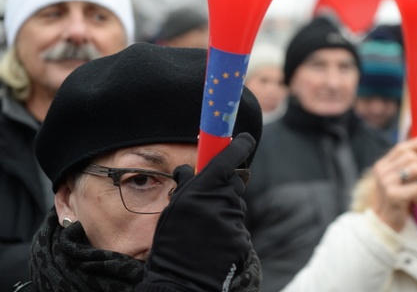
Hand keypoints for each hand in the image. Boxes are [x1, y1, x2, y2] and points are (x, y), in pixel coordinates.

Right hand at [138, 133, 255, 290]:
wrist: (180, 281)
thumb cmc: (171, 243)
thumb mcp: (173, 209)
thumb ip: (187, 185)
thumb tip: (190, 168)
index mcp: (203, 189)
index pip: (227, 158)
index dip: (239, 145)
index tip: (245, 138)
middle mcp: (221, 202)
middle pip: (235, 183)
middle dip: (227, 186)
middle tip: (211, 200)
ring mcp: (234, 221)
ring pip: (237, 207)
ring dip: (226, 211)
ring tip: (207, 230)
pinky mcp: (243, 239)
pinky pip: (239, 228)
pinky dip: (230, 232)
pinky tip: (215, 244)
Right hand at [372, 135, 416, 231]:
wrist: (382, 225)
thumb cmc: (394, 202)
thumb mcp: (397, 181)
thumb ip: (405, 167)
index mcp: (382, 165)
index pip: (401, 148)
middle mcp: (382, 171)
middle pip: (411, 157)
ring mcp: (386, 183)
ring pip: (415, 169)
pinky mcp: (393, 195)